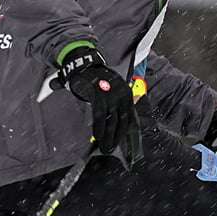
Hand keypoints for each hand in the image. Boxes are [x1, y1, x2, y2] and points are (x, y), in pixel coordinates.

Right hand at [58, 43, 142, 166]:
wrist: (84, 65)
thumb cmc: (98, 81)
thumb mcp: (112, 91)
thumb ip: (116, 107)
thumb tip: (119, 125)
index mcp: (127, 95)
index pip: (132, 119)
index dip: (132, 135)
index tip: (131, 149)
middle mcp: (122, 95)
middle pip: (123, 122)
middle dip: (118, 138)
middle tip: (111, 149)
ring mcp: (110, 94)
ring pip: (112, 120)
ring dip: (108, 136)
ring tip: (104, 147)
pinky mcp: (98, 94)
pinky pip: (100, 115)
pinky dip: (98, 127)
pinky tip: (97, 136)